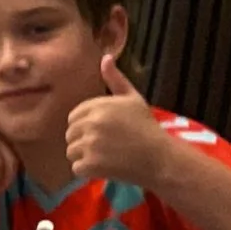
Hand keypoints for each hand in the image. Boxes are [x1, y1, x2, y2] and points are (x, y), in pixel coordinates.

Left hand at [65, 56, 167, 188]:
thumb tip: (105, 57)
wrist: (160, 158)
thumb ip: (116, 79)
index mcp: (98, 105)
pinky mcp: (91, 164)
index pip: (73, 117)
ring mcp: (90, 144)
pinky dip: (87, 172)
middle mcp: (92, 122)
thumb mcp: (133, 99)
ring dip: (84, 157)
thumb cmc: (147, 128)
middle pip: (70, 134)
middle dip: (83, 141)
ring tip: (106, 157)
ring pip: (71, 152)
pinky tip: (105, 168)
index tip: (103, 133)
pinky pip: (76, 168)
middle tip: (106, 147)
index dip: (85, 126)